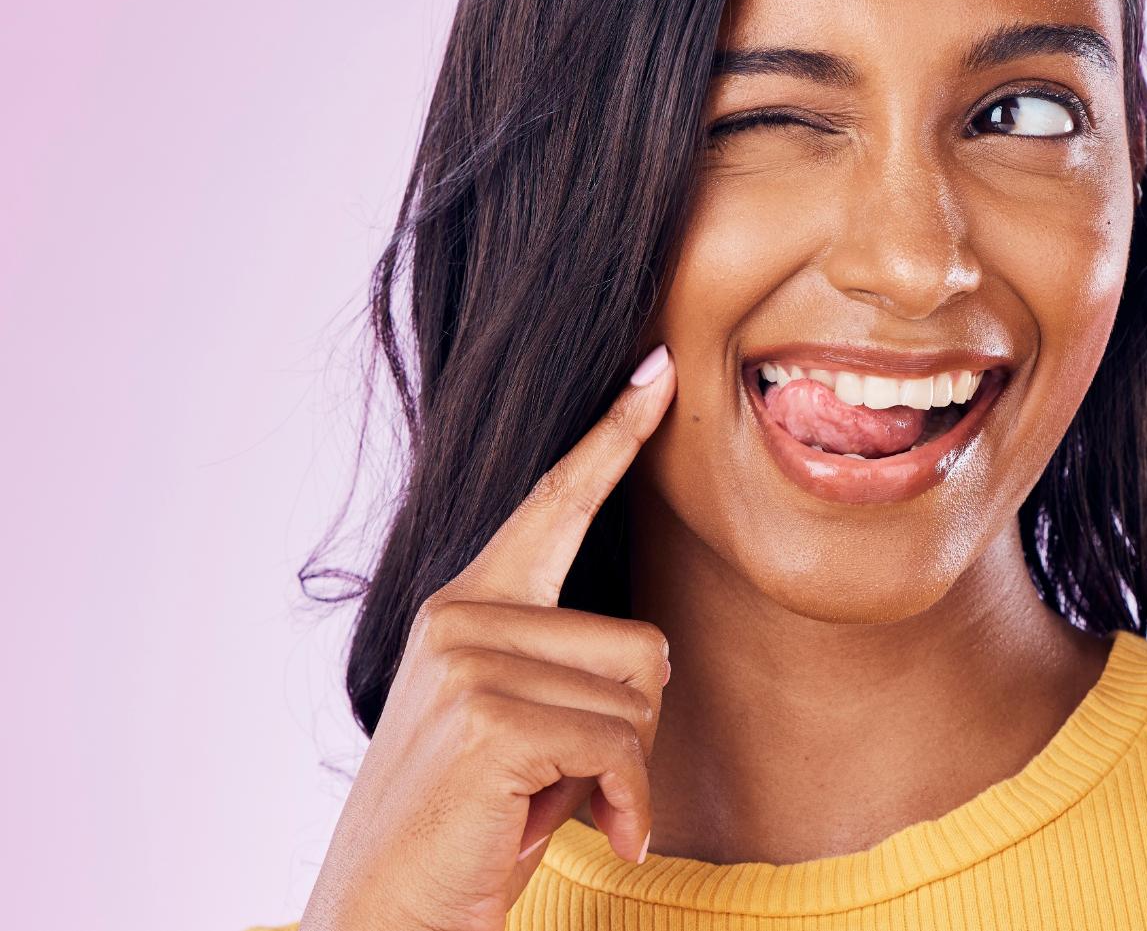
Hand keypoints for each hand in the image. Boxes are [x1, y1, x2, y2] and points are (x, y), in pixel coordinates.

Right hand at [299, 346, 676, 930]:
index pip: (554, 504)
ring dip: (625, 774)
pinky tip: (599, 834)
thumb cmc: (468, 829)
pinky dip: (629, 805)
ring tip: (553, 806)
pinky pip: (625, 749)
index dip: (611, 440)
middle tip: (565, 782)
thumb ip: (567, 670)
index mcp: (466, 607)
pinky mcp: (491, 719)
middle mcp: (460, 618)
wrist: (384, 917)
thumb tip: (659, 652)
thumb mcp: (521, 730)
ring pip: (643, 698)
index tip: (655, 373)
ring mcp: (468, 663)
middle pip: (645, 642)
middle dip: (633, 731)